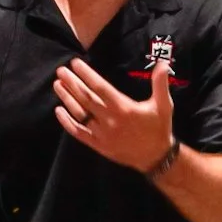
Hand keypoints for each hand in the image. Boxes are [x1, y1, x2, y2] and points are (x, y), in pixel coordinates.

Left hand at [54, 58, 173, 172]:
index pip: (100, 87)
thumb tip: (163, 65)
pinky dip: (67, 122)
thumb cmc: (159, 128)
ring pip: (79, 114)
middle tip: (61, 71)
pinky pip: (78, 132)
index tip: (75, 63)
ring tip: (57, 85)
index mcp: (123, 108)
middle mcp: (110, 120)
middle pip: (86, 98)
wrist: (156, 157)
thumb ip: (161, 84)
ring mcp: (102, 134)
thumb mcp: (164, 105)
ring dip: (67, 98)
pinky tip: (59, 110)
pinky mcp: (98, 145)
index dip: (86, 74)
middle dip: (72, 83)